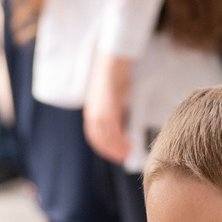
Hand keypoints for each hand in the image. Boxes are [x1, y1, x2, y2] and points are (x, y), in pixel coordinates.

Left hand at [84, 51, 133, 165]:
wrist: (113, 63)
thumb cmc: (116, 78)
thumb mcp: (114, 99)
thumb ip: (115, 112)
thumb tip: (121, 125)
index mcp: (91, 113)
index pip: (94, 137)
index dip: (104, 148)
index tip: (114, 154)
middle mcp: (93, 115)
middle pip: (100, 140)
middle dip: (111, 152)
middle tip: (123, 159)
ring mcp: (100, 113)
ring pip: (107, 138)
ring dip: (118, 149)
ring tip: (129, 154)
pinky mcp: (108, 110)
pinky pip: (114, 131)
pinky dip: (121, 141)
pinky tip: (130, 145)